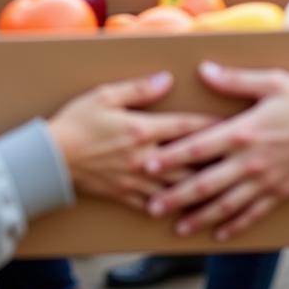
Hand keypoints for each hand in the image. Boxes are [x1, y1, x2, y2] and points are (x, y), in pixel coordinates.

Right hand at [48, 72, 217, 210]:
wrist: (51, 158)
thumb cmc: (77, 122)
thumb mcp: (105, 95)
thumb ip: (139, 88)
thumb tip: (167, 79)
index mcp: (142, 130)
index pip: (185, 126)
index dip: (211, 124)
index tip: (232, 122)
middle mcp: (145, 158)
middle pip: (189, 161)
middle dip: (215, 160)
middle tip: (238, 159)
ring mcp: (137, 181)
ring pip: (177, 188)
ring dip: (200, 187)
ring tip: (223, 187)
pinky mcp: (125, 196)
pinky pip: (155, 205)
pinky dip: (174, 207)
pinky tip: (187, 209)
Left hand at [145, 62, 288, 240]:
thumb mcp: (272, 81)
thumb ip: (235, 79)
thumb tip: (204, 69)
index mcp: (244, 131)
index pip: (199, 146)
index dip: (172, 156)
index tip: (148, 164)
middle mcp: (250, 161)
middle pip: (206, 183)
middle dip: (177, 196)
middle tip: (152, 207)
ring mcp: (265, 181)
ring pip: (226, 205)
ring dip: (200, 217)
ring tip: (178, 227)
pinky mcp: (280, 193)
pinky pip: (253, 214)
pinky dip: (235, 226)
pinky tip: (219, 234)